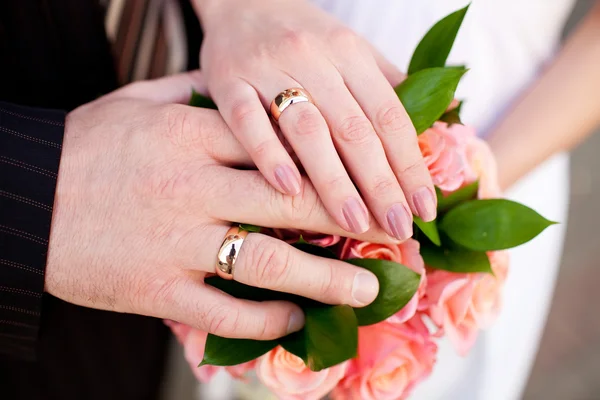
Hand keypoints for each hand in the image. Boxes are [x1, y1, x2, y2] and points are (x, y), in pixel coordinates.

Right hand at [46, 71, 388, 340]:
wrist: (19, 201)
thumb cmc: (82, 149)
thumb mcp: (136, 106)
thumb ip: (193, 97)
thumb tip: (239, 94)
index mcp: (190, 138)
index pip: (280, 147)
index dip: (334, 164)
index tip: (369, 179)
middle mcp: (191, 189)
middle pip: (290, 204)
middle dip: (351, 219)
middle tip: (394, 234)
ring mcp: (176, 243)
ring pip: (268, 262)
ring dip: (326, 278)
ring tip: (368, 288)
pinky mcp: (157, 289)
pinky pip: (225, 311)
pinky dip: (266, 318)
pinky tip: (295, 317)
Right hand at [194, 0, 436, 240]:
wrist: (242, 2)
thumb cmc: (305, 38)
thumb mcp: (353, 51)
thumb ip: (391, 86)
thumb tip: (446, 121)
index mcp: (350, 53)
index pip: (390, 115)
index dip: (410, 164)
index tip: (425, 208)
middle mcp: (314, 58)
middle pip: (354, 129)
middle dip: (381, 184)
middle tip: (399, 228)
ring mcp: (268, 69)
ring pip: (307, 130)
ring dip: (334, 181)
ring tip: (355, 223)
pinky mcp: (228, 81)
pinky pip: (248, 121)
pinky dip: (268, 155)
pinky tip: (288, 190)